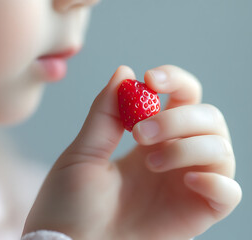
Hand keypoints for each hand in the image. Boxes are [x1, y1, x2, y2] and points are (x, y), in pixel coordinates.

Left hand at [22, 65, 241, 239]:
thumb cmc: (70, 202)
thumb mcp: (83, 152)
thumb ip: (105, 113)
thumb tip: (124, 71)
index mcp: (147, 139)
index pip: (182, 98)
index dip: (176, 81)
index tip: (151, 79)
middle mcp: (173, 157)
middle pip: (208, 117)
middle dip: (178, 117)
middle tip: (141, 132)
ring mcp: (186, 184)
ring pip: (220, 148)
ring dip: (187, 146)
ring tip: (148, 160)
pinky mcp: (196, 212)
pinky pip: (229, 192)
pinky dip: (217, 180)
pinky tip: (188, 179)